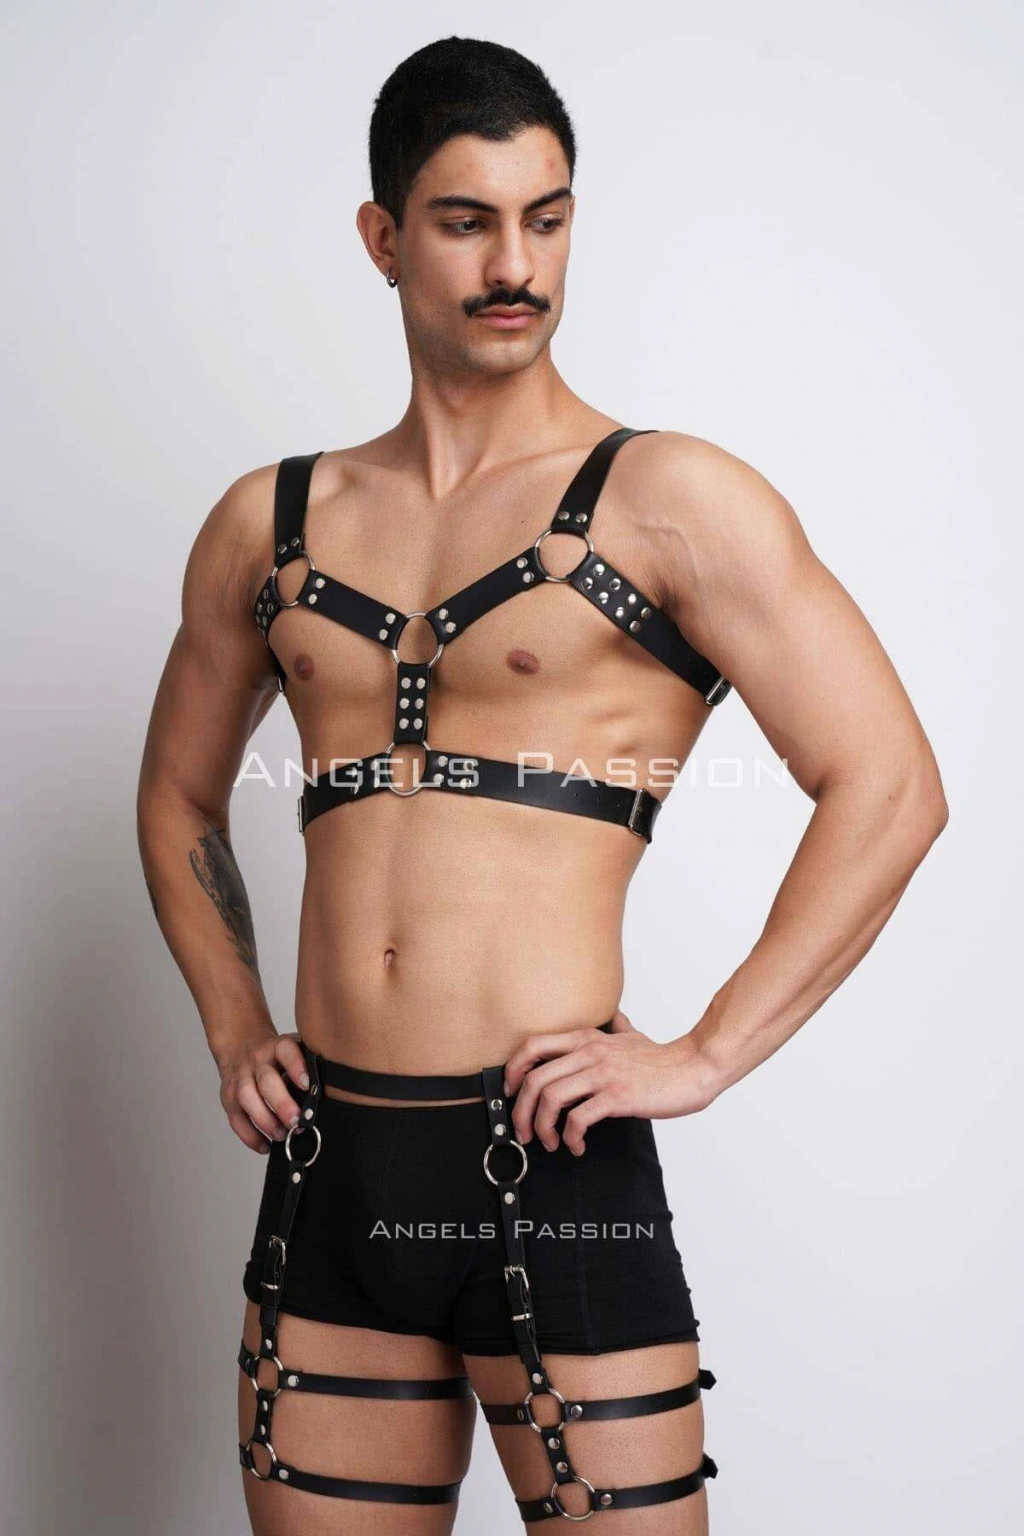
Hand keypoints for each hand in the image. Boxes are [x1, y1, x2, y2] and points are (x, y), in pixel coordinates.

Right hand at [218, 1030, 309, 1151]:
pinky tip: (265, 1146)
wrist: (242, 1046)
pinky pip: (235, 1117)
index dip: (295, 1066)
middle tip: (296, 1122)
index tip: (307, 1084)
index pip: (286, 1051)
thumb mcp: (295, 1050)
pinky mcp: (228, 1095)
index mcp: (278, 1046)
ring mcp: (240, 1077)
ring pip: (246, 1097)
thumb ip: (310, 1065)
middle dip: (281, 1104)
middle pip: (266, 1080)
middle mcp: (257, 1060)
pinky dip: (249, 1135)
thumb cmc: (278, 1056)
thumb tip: (334, 1092)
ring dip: (264, 1120)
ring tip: (281, 1135)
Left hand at [503, 1010, 718, 1155]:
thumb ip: (616, 1026)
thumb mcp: (631, 1035)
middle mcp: (590, 1052)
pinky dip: (570, 1136)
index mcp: (587, 1038)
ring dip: (542, 1127)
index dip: (512, 1070)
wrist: (694, 1069)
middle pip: (534, 1078)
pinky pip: (579, 1118)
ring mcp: (603, 1074)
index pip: (532, 1046)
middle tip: (524, 1131)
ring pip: (550, 1098)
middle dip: (520, 1111)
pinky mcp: (618, 1096)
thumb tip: (613, 1016)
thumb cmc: (663, 1058)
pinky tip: (576, 1144)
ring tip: (550, 1142)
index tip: (510, 1092)